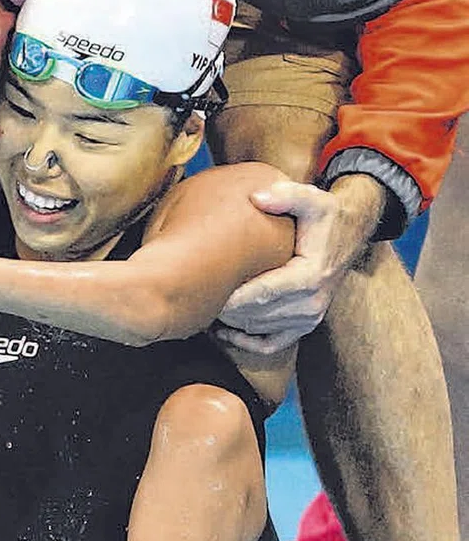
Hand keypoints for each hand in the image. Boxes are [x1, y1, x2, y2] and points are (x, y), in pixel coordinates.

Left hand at [216, 176, 384, 353]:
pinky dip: (245, 343)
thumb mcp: (314, 198)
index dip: (231, 295)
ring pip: (257, 329)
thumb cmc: (326, 217)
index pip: (262, 293)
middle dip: (223, 308)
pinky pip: (270, 345)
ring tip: (200, 307)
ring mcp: (309, 319)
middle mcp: (311, 303)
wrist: (349, 237)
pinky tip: (223, 331)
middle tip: (192, 298)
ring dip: (229, 322)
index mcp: (310, 276)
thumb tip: (258, 197)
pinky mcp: (304, 327)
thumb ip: (288, 195)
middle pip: (255, 314)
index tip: (202, 290)